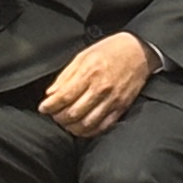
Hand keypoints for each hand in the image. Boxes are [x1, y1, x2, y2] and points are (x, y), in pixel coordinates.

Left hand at [39, 29, 153, 136]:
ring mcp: (112, 100)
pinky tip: (82, 127)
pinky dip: (89, 131)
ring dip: (72, 127)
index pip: (64, 96)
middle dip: (59, 117)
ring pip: (87, 123)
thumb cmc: (110, 50)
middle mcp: (101, 88)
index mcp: (89, 73)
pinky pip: (103, 126)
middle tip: (54, 115)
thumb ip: (66, 76)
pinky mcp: (121, 108)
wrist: (139, 51)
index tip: (43, 108)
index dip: (50, 106)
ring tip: (66, 122)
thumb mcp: (83, 56)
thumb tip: (51, 94)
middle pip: (73, 113)